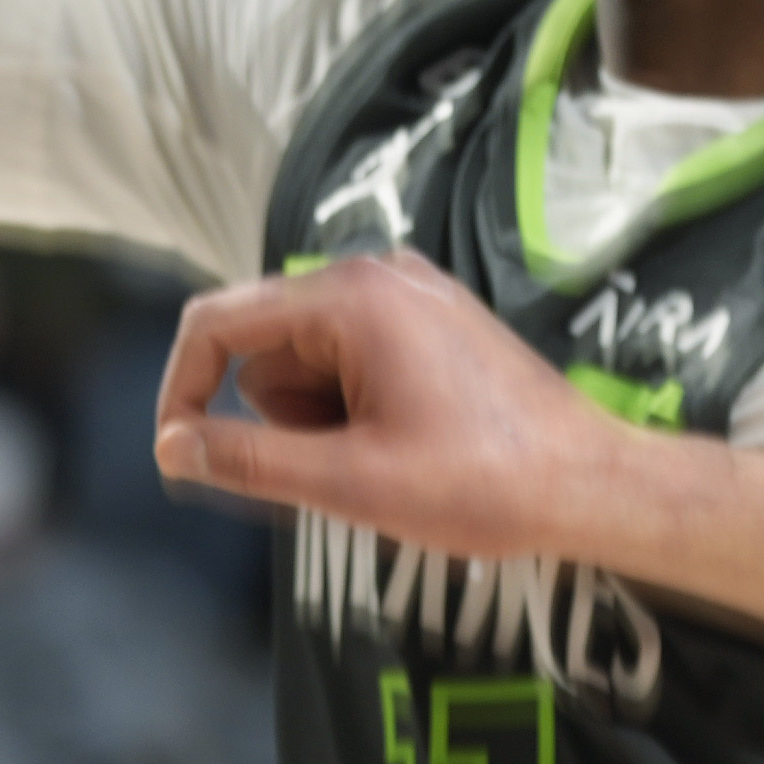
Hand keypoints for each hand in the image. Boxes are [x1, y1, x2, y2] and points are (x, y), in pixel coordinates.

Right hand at [150, 253, 628, 551]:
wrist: (593, 487)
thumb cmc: (481, 484)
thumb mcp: (348, 482)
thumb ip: (247, 459)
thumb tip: (170, 447)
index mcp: (352, 297)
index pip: (216, 322)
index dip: (181, 390)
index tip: (179, 457)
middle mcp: (376, 276)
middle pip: (262, 343)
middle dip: (278, 416)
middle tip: (341, 472)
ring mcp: (408, 295)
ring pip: (305, 358)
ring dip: (316, 419)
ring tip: (382, 463)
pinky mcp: (431, 322)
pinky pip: (350, 359)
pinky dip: (351, 407)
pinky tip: (404, 447)